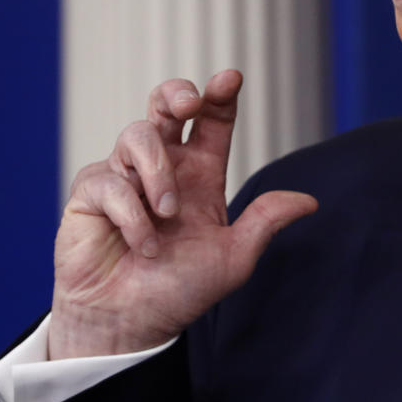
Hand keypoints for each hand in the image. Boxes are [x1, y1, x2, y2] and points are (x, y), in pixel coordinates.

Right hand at [48, 70, 316, 358]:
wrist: (132, 323)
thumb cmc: (179, 290)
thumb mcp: (233, 258)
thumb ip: (265, 222)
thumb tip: (310, 201)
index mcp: (201, 175)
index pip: (212, 122)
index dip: (220, 96)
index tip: (230, 78)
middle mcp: (163, 168)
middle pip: (166, 104)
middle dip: (177, 92)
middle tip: (190, 103)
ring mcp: (124, 176)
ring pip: (138, 135)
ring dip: (158, 174)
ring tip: (167, 214)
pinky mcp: (90, 194)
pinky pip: (110, 181)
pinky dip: (131, 213)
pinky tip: (141, 242)